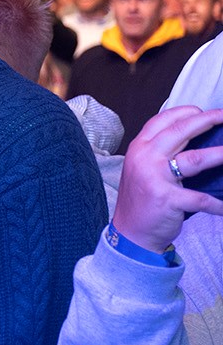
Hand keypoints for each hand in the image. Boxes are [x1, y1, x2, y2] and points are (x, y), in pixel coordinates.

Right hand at [114, 105, 222, 252]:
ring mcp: (155, 178)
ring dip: (220, 154)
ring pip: (195, 159)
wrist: (130, 232)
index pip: (163, 120)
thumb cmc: (141, 199)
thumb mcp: (143, 167)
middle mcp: (145, 158)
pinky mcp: (167, 199)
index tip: (207, 112)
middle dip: (208, 120)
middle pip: (181, 131)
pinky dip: (218, 204)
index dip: (187, 112)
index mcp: (139, 147)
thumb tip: (194, 137)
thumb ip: (160, 151)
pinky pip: (201, 198)